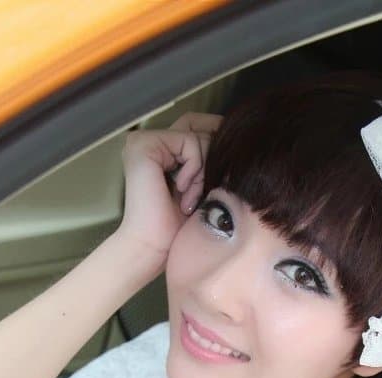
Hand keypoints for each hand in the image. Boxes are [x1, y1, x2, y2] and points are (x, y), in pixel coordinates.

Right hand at [116, 112, 221, 272]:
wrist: (154, 247)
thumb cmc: (178, 227)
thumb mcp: (201, 187)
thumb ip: (209, 160)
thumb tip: (237, 138)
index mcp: (160, 151)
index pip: (196, 127)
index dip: (217, 140)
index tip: (231, 161)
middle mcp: (150, 142)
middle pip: (198, 127)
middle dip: (211, 159)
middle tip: (202, 192)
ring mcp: (143, 141)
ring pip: (196, 136)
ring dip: (202, 170)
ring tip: (189, 198)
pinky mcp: (143, 145)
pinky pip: (188, 142)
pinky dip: (194, 168)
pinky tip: (181, 191)